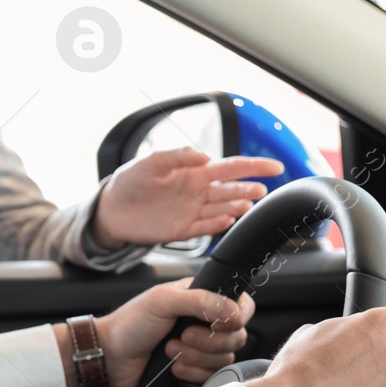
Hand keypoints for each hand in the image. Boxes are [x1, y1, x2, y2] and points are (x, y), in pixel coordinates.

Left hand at [55, 278, 255, 386]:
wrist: (110, 358)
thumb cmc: (130, 324)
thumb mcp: (162, 300)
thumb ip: (200, 300)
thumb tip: (232, 310)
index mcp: (202, 299)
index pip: (241, 305)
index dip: (236, 317)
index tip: (219, 323)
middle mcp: (206, 323)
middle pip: (237, 336)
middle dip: (208, 341)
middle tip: (181, 336)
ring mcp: (203, 350)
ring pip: (225, 359)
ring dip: (196, 357)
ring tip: (170, 351)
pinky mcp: (196, 372)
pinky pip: (212, 378)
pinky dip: (192, 373)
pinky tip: (173, 367)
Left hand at [89, 147, 284, 247]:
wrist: (110, 210)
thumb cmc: (129, 182)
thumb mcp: (150, 162)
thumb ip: (177, 156)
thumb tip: (204, 156)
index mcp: (193, 172)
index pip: (230, 167)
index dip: (254, 166)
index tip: (275, 166)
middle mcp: (197, 191)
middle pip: (231, 189)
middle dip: (249, 188)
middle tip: (261, 190)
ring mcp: (192, 211)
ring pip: (223, 208)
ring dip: (237, 205)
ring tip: (248, 204)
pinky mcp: (183, 230)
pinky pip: (206, 228)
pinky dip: (218, 224)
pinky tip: (228, 220)